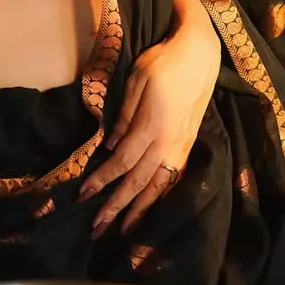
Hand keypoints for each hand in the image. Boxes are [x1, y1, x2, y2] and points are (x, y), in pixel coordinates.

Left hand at [77, 0, 220, 237]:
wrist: (200, 54)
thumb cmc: (163, 62)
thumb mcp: (136, 81)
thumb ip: (124, 117)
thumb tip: (110, 147)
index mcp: (151, 126)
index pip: (122, 162)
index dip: (102, 181)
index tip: (84, 195)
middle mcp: (167, 142)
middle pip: (138, 182)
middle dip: (116, 206)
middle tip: (97, 228)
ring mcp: (180, 146)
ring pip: (157, 186)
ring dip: (138, 209)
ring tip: (123, 230)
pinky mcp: (188, 145)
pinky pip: (171, 177)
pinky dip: (159, 196)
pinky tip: (149, 206)